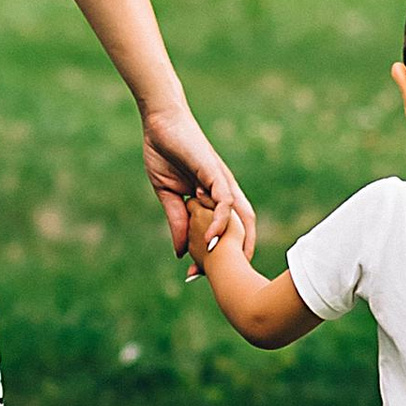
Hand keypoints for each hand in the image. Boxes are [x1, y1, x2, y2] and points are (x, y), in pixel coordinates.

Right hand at [141, 102, 252, 261]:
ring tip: (226, 267)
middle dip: (238, 255)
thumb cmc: (166, 153)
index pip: (227, 230)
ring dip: (235, 243)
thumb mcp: (169, 195)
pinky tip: (212, 238)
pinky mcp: (214, 172)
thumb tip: (181, 252)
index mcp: (216, 197)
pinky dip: (221, 221)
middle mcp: (225, 191)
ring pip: (240, 217)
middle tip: (226, 282)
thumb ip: (178, 222)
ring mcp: (223, 181)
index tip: (201, 276)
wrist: (161, 122)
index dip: (221, 254)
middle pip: (244, 228)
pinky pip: (225, 200)